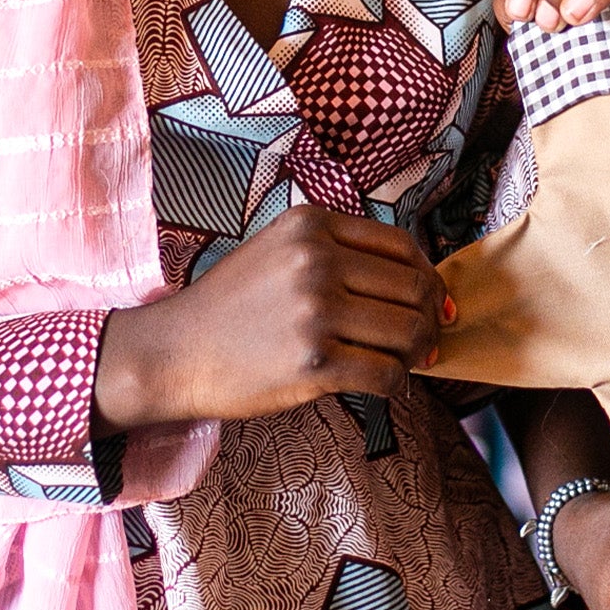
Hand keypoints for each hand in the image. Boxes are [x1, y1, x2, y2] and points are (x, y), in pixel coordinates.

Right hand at [94, 206, 446, 430]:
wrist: (174, 352)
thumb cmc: (231, 305)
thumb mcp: (279, 249)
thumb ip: (338, 251)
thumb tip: (416, 280)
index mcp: (313, 225)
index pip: (402, 246)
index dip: (428, 276)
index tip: (435, 300)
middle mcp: (317, 261)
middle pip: (413, 288)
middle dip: (431, 317)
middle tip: (430, 339)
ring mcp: (316, 312)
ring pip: (408, 332)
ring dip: (417, 353)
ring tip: (405, 362)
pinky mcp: (314, 363)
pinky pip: (385, 375)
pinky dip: (396, 383)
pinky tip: (383, 384)